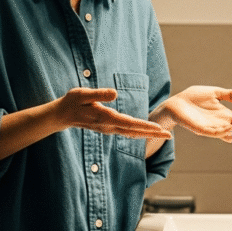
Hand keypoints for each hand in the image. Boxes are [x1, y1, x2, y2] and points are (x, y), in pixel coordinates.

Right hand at [56, 88, 171, 139]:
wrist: (62, 114)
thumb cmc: (72, 102)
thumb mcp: (83, 94)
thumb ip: (99, 94)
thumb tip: (115, 93)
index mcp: (106, 118)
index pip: (129, 123)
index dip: (144, 126)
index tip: (158, 128)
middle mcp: (109, 126)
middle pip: (135, 132)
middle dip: (152, 134)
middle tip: (169, 136)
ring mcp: (109, 129)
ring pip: (132, 134)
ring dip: (148, 135)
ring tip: (163, 136)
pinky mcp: (108, 128)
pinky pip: (127, 132)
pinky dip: (139, 133)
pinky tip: (146, 133)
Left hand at [157, 86, 231, 142]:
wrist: (175, 102)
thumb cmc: (193, 98)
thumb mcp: (215, 93)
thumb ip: (230, 95)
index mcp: (224, 117)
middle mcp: (219, 124)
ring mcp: (210, 128)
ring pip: (228, 134)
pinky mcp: (200, 129)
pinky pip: (213, 132)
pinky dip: (223, 132)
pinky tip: (231, 129)